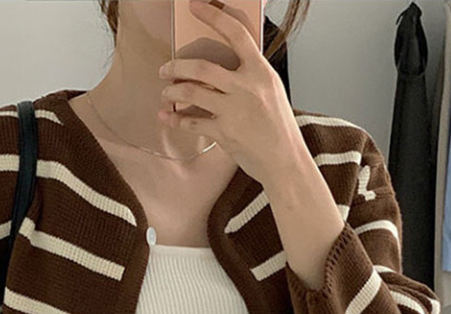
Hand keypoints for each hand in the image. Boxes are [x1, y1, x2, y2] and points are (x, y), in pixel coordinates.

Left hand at [157, 0, 307, 185]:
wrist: (285, 162)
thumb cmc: (279, 129)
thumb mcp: (272, 92)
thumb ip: (251, 77)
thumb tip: (225, 68)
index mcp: (260, 72)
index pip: (236, 34)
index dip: (213, 16)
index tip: (195, 6)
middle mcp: (246, 87)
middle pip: (201, 67)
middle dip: (176, 66)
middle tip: (165, 69)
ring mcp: (234, 110)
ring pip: (192, 93)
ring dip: (173, 92)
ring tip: (166, 92)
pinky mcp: (225, 133)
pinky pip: (192, 122)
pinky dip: (176, 120)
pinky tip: (167, 117)